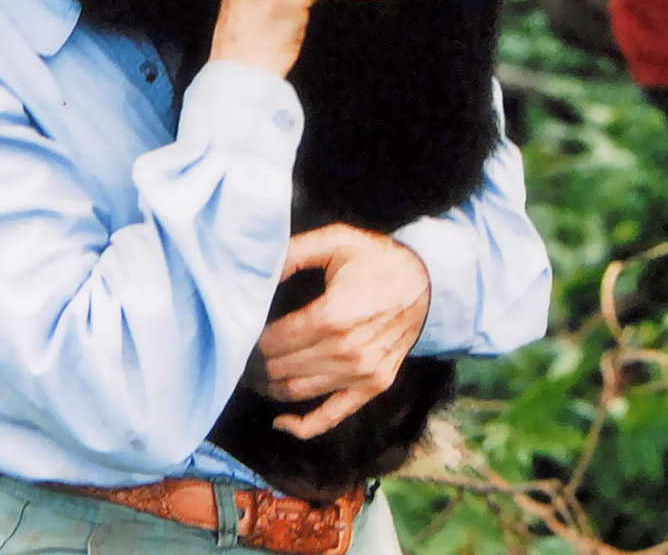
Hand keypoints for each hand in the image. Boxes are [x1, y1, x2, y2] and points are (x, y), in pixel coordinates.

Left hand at [249, 224, 431, 438]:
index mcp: (334, 316)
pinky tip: (281, 422)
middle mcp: (347, 351)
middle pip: (282, 368)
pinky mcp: (373, 386)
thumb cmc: (376, 259)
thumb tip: (257, 270)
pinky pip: (332, 416)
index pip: (275, 342)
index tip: (240, 336)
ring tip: (255, 375)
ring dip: (270, 388)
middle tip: (240, 356)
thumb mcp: (335, 241)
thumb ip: (293, 252)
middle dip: (254, 365)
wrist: (426, 281)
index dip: (251, 342)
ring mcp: (362, 373)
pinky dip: (303, 426)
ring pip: (298, 392)